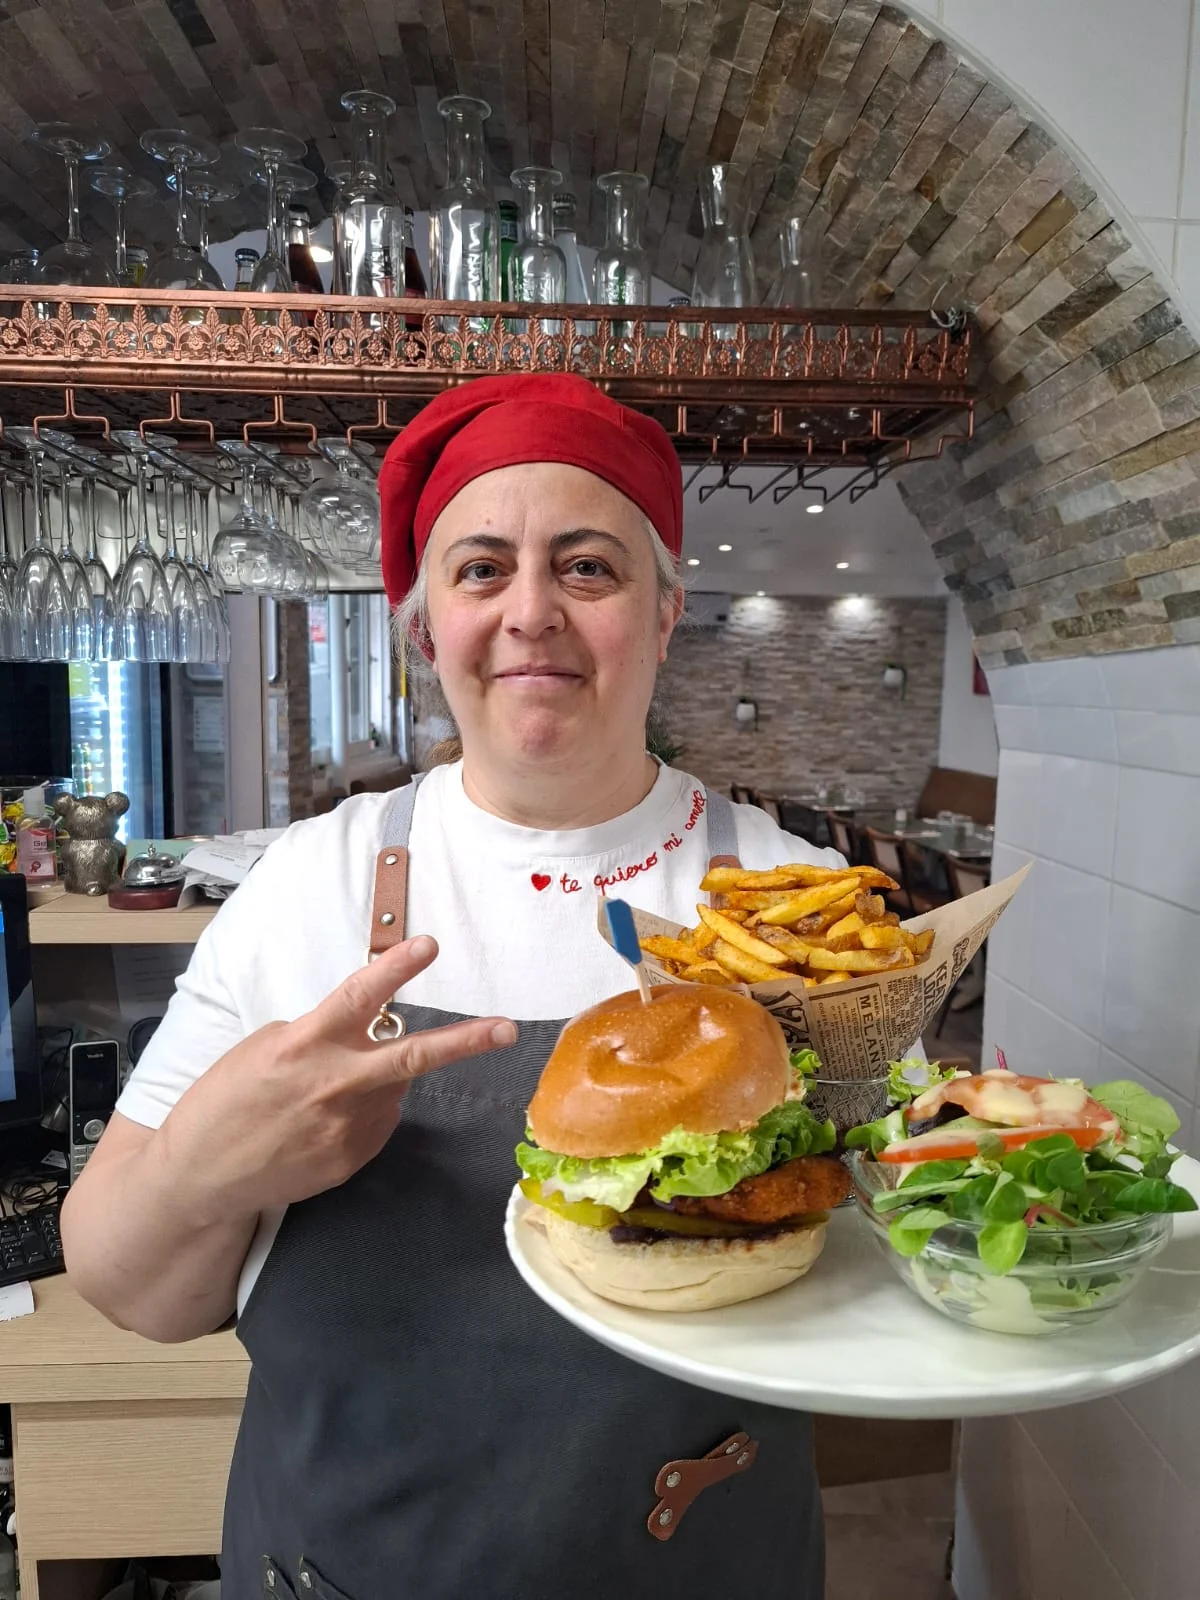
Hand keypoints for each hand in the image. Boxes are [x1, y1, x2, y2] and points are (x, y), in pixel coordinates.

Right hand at [158, 936, 516, 1224]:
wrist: (201, 1175)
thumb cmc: (224, 1101)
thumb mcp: (262, 1049)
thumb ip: (318, 1035)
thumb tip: (363, 1035)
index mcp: (304, 1045)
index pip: (359, 997)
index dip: (396, 969)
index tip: (429, 946)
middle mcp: (334, 1085)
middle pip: (412, 1057)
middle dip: (465, 1041)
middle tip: (505, 1028)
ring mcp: (347, 1127)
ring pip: (393, 1088)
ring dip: (381, 1078)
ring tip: (329, 1091)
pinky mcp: (353, 1158)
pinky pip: (378, 1121)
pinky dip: (365, 1111)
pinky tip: (326, 1120)